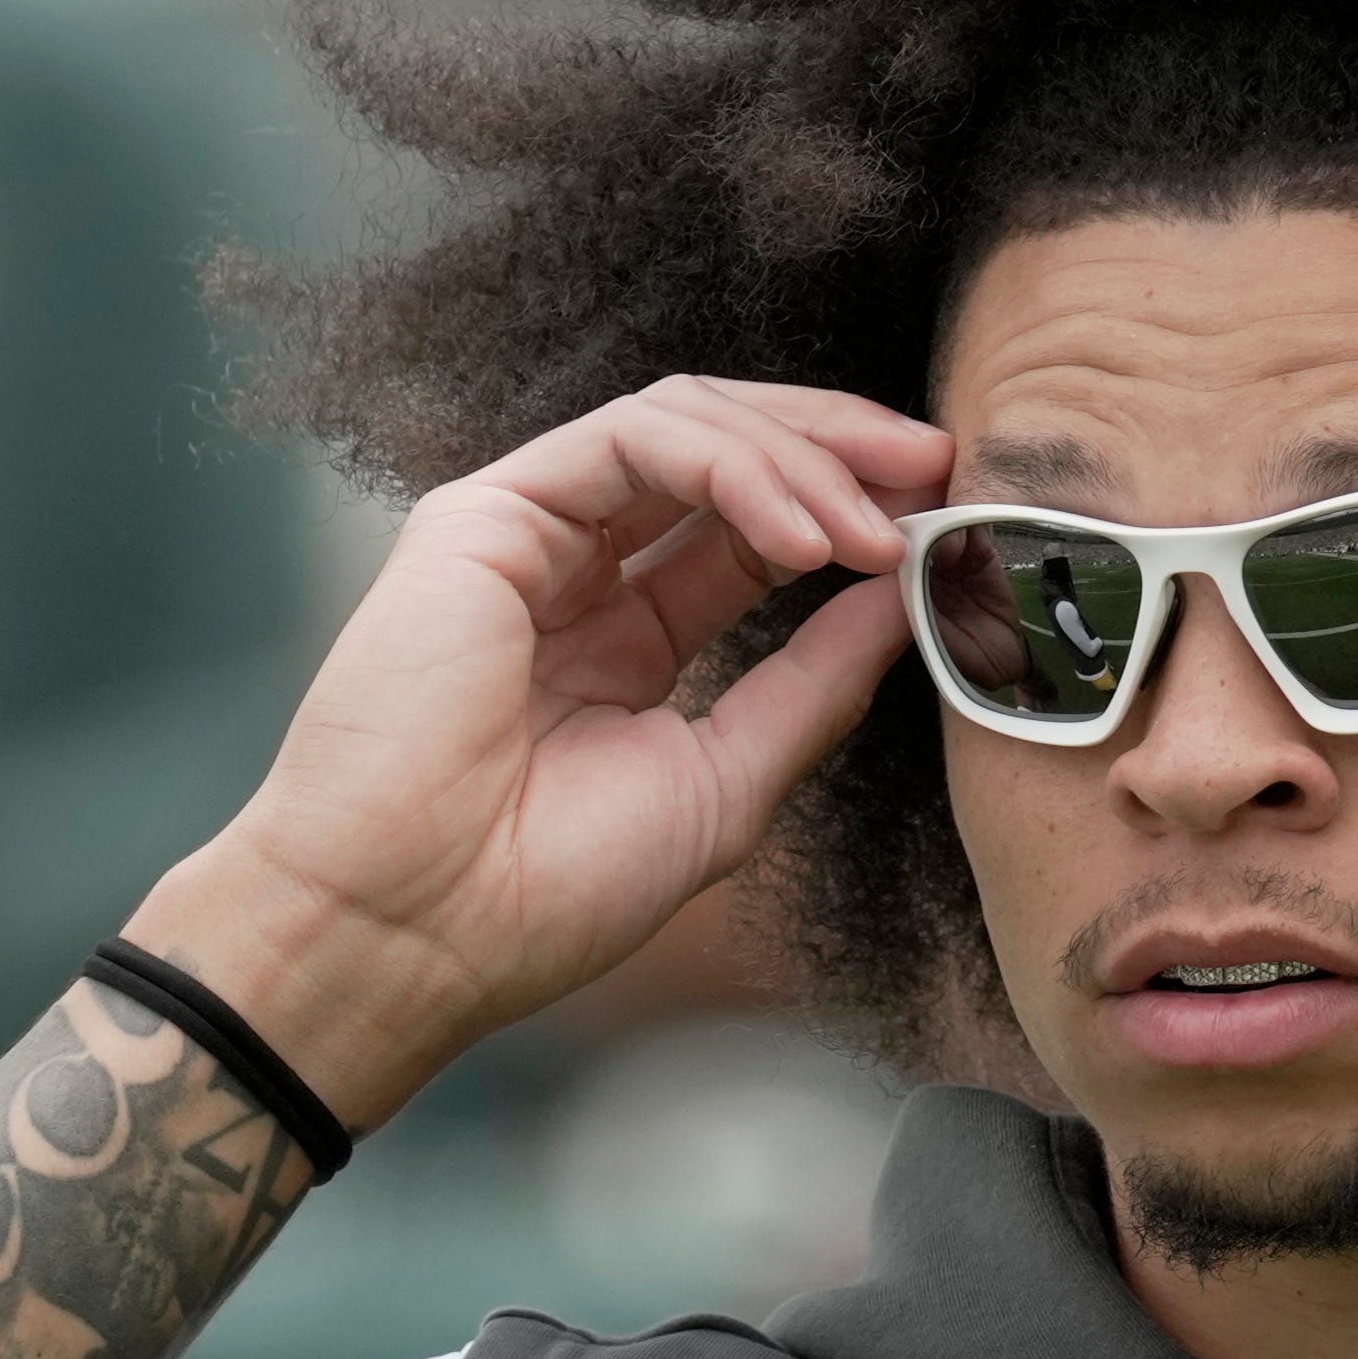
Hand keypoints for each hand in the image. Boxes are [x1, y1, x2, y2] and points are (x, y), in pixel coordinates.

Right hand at [137, 377, 938, 1129]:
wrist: (415, 933)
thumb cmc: (543, 893)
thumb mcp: (726, 782)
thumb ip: (811, 686)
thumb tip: (903, 603)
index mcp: (624, 637)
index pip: (749, 528)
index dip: (849, 506)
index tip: (942, 520)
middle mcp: (575, 570)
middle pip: (725, 452)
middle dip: (839, 447)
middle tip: (937, 469)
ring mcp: (526, 533)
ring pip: (685, 425)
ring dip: (800, 462)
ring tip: (877, 533)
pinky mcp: (485, 514)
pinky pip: (634, 441)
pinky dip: (735, 471)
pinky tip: (802, 537)